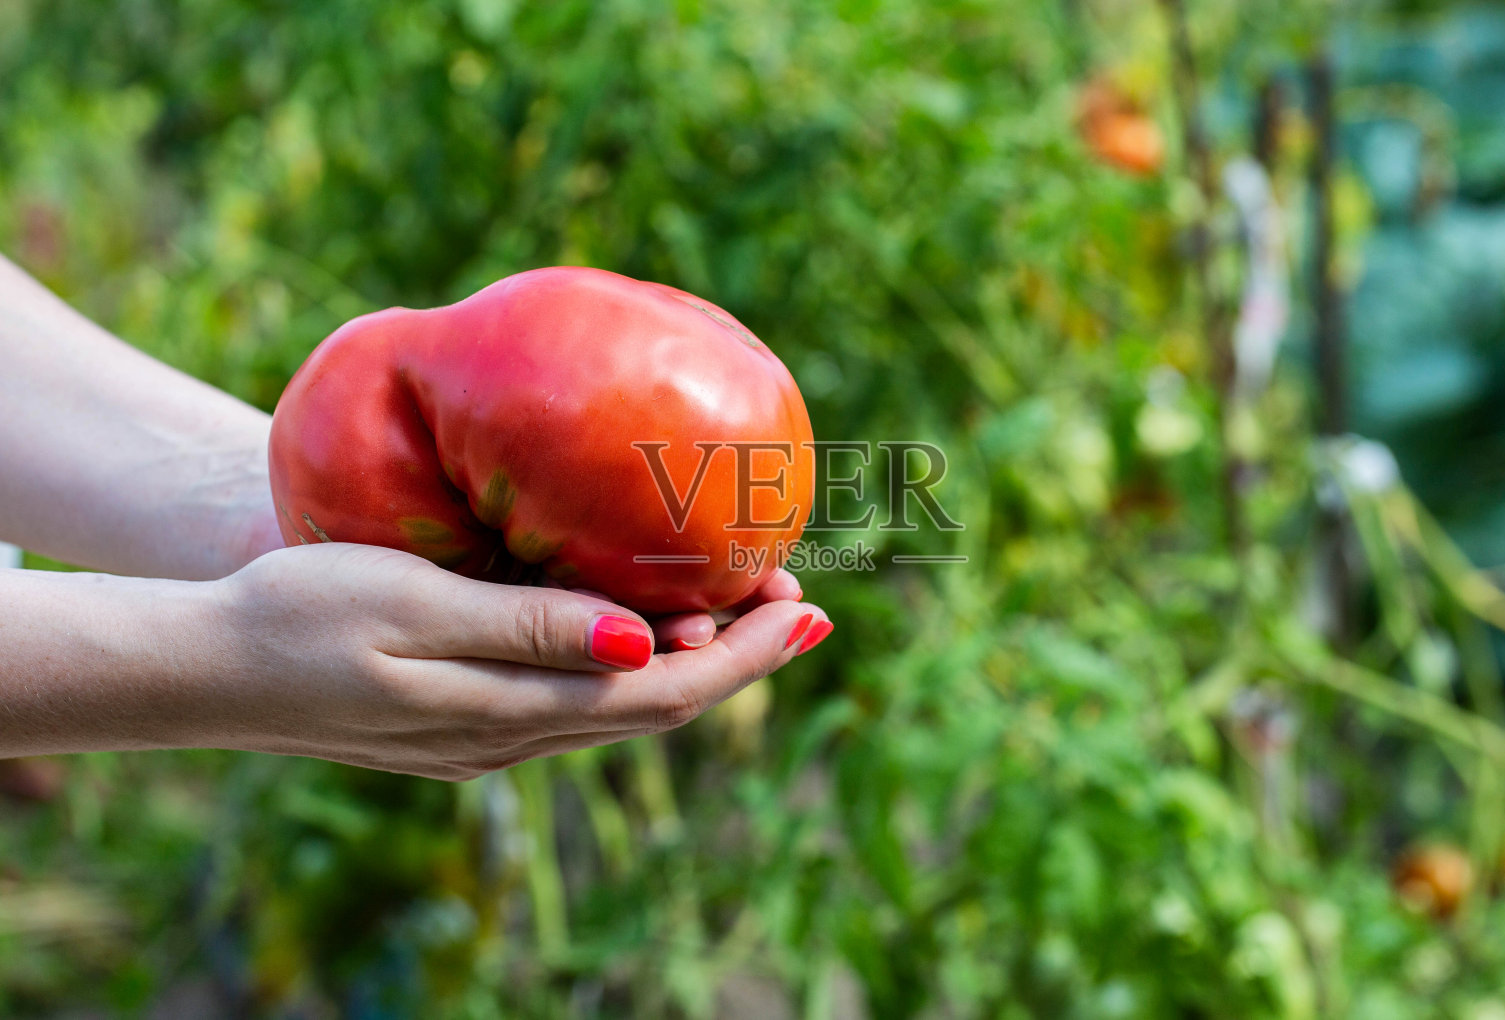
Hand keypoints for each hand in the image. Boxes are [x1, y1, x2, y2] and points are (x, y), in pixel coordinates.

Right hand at [207, 543, 828, 778]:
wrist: (205, 669)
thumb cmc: (299, 617)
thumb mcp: (413, 606)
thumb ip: (528, 629)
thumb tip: (639, 643)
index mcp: (509, 710)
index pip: (662, 693)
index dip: (745, 658)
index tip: (807, 608)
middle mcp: (513, 737)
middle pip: (658, 709)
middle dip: (741, 659)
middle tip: (803, 600)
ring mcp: (490, 737)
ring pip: (623, 708)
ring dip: (695, 662)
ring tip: (750, 608)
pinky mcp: (467, 722)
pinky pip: (580, 701)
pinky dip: (635, 665)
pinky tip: (646, 629)